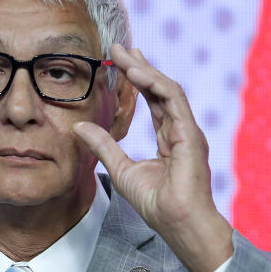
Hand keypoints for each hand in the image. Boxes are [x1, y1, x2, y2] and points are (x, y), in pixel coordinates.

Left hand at [74, 44, 233, 271]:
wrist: (178, 223)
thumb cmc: (157, 204)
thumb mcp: (120, 169)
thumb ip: (104, 146)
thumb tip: (80, 127)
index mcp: (169, 137)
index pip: (153, 99)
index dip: (137, 79)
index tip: (118, 61)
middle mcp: (181, 130)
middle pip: (160, 88)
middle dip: (140, 66)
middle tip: (119, 47)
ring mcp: (188, 131)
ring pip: (167, 89)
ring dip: (146, 69)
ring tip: (126, 53)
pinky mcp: (190, 135)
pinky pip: (173, 101)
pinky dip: (156, 84)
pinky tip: (139, 72)